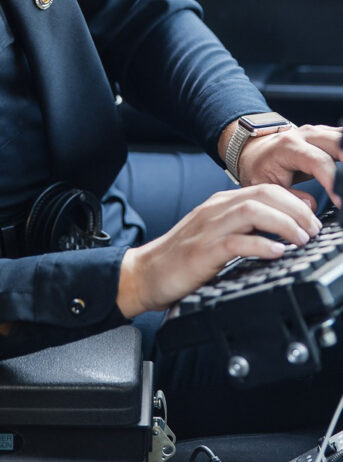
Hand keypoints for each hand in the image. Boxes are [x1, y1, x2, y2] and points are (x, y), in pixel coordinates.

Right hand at [115, 184, 320, 316]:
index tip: (315, 219)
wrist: (146, 273)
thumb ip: (247, 228)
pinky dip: (261, 245)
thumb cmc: (183, 258)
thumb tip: (286, 228)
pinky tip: (277, 253)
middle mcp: (216, 209)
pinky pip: (237, 241)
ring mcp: (208, 228)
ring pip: (253, 211)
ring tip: (302, 240)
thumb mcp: (219, 236)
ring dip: (284, 223)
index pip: (266, 188)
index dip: (296, 200)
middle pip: (264, 194)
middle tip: (314, 230)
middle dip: (296, 210)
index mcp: (221, 203)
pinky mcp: (203, 251)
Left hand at [233, 123, 342, 208]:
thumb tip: (310, 208)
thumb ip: (287, 197)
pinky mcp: (329, 136)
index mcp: (289, 147)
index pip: (319, 162)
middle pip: (339, 145)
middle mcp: (306, 135)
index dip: (334, 182)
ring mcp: (319, 133)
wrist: (255, 148)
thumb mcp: (264, 184)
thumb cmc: (260, 167)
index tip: (341, 202)